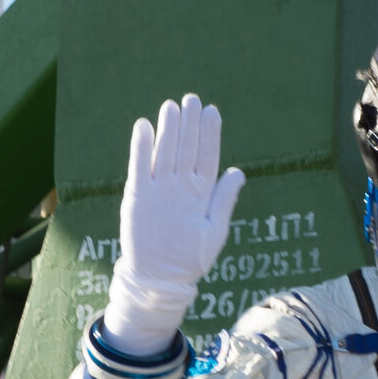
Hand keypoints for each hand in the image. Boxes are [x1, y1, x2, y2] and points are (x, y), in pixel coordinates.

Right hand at [104, 94, 244, 354]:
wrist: (160, 278)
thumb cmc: (192, 258)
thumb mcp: (214, 230)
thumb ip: (224, 200)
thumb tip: (239, 172)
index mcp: (201, 191)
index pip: (207, 155)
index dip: (210, 133)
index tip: (212, 111)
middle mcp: (180, 186)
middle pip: (186, 148)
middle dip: (189, 124)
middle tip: (191, 99)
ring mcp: (159, 189)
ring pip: (164, 153)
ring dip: (168, 130)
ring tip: (171, 107)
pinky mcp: (138, 196)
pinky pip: (140, 168)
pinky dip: (141, 148)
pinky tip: (144, 126)